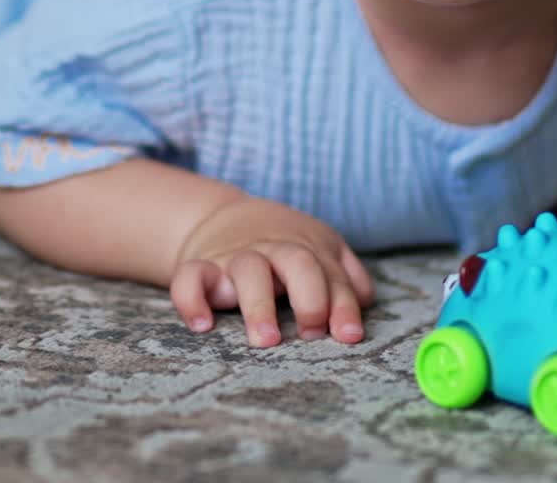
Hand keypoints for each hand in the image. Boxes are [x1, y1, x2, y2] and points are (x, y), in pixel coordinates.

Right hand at [170, 194, 374, 346]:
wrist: (225, 217)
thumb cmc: (283, 245)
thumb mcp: (320, 249)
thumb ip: (346, 275)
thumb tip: (365, 302)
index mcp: (309, 250)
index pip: (333, 276)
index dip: (343, 306)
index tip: (349, 336)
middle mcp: (276, 252)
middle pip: (299, 263)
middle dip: (310, 297)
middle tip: (311, 332)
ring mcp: (238, 257)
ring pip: (249, 269)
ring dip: (260, 304)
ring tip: (267, 340)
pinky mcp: (203, 265)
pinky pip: (190, 277)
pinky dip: (192, 299)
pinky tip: (203, 326)